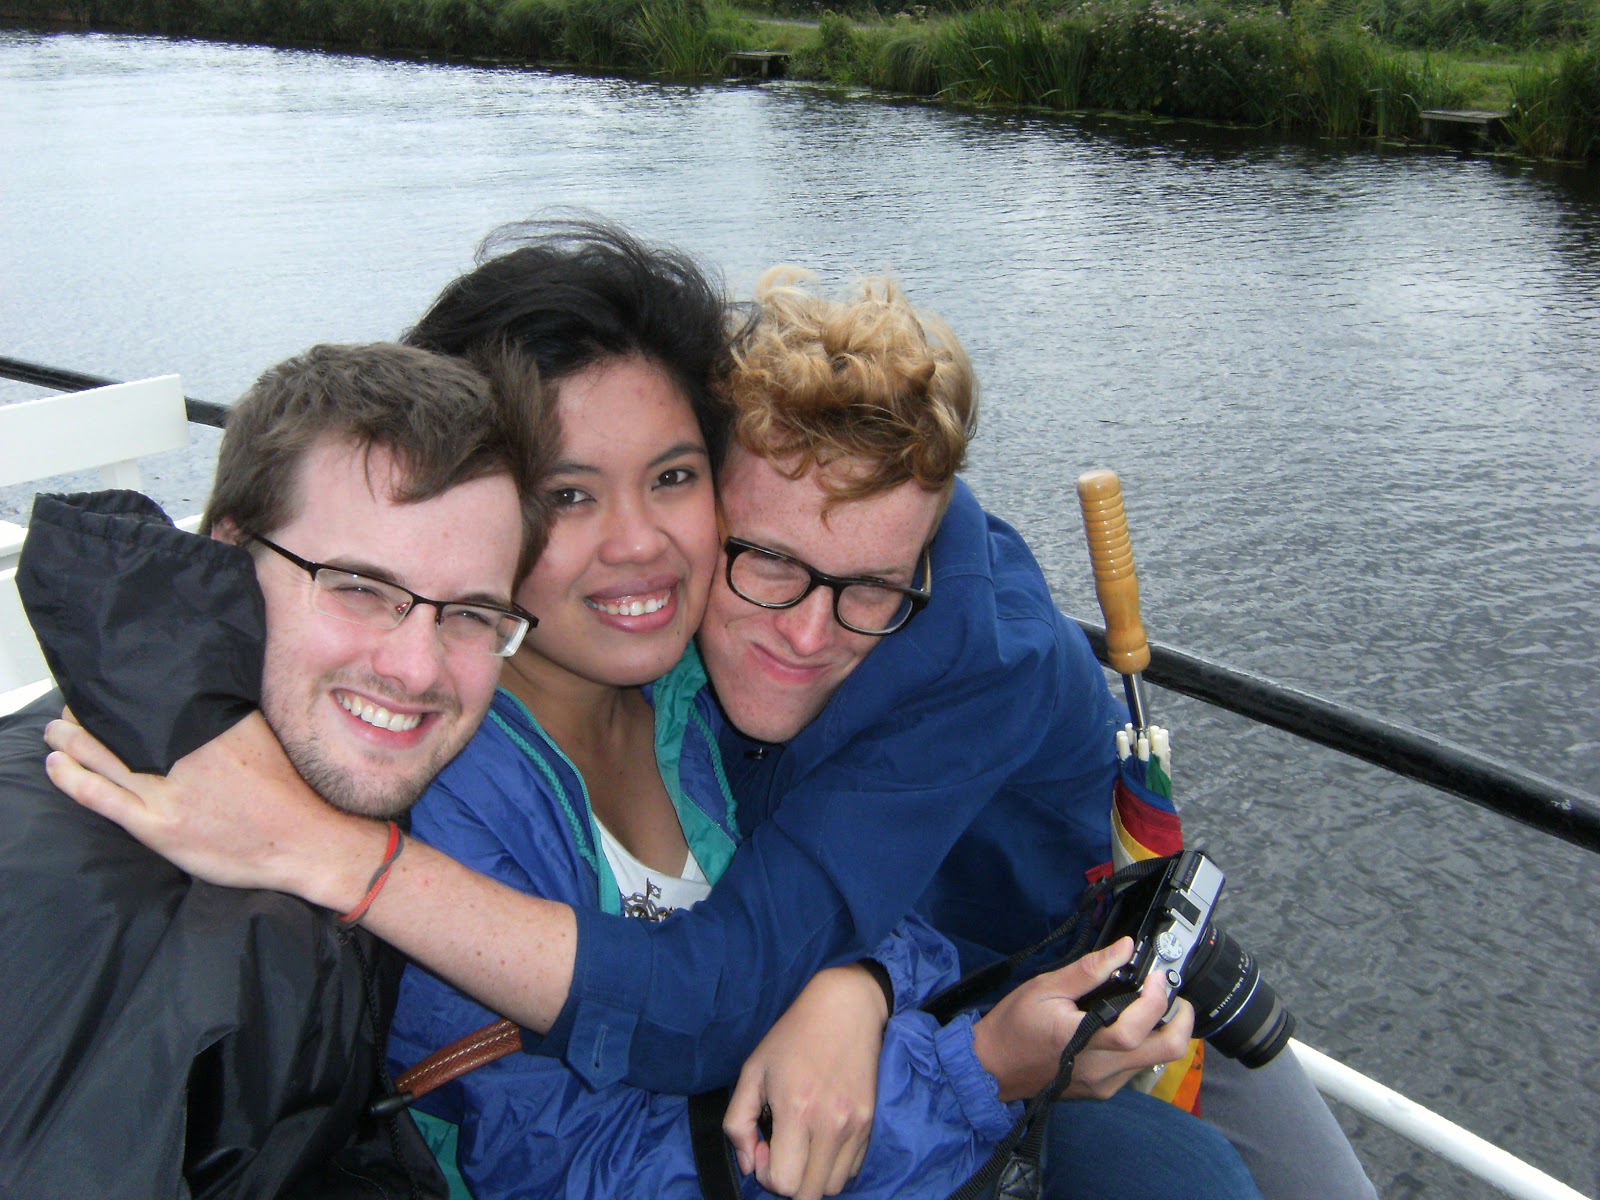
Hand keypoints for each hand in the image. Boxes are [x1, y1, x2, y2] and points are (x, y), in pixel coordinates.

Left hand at [43, 709, 381, 906]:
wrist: (306, 841)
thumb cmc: (290, 794)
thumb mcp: (266, 739)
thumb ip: (232, 719)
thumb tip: (205, 700)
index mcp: (214, 727)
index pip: (157, 700)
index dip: (128, 691)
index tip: (112, 681)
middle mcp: (187, 753)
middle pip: (123, 724)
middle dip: (90, 711)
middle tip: (73, 701)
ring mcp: (169, 791)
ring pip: (104, 757)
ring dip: (71, 738)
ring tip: (56, 727)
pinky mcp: (159, 825)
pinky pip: (102, 796)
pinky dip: (72, 778)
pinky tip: (56, 765)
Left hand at [723, 963, 889, 1198]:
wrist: (847, 1008)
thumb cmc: (793, 1037)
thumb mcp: (753, 1071)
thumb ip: (738, 1123)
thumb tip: (749, 1165)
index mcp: (797, 1110)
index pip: (784, 1183)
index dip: (767, 1174)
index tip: (764, 1146)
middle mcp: (831, 1124)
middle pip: (809, 1194)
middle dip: (788, 1181)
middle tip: (782, 1149)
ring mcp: (856, 1126)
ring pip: (832, 1186)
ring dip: (812, 1175)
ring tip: (802, 1144)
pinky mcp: (872, 1123)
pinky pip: (851, 1169)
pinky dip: (833, 1165)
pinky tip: (822, 1136)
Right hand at [971, 937, 1194, 1101]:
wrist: (990, 1068)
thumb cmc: (1013, 1026)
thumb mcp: (1044, 988)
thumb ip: (1087, 970)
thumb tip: (1123, 949)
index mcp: (1082, 1041)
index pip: (1134, 1029)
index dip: (1155, 1000)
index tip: (1156, 976)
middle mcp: (1100, 1069)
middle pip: (1164, 1053)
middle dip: (1182, 1022)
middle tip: (1175, 996)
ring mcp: (1104, 1084)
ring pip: (1155, 1061)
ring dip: (1163, 1032)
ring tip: (1151, 1005)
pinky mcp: (1103, 1090)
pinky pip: (1137, 1069)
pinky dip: (1144, 1045)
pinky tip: (1128, 1025)